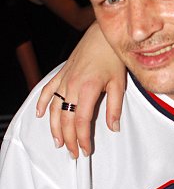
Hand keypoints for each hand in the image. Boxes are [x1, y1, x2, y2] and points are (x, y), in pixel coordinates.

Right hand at [36, 22, 125, 157]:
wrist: (103, 35)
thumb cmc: (112, 57)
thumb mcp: (119, 84)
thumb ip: (115, 108)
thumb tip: (113, 127)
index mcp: (87, 89)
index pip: (82, 122)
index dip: (82, 139)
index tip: (85, 150)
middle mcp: (72, 85)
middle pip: (66, 119)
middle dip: (69, 139)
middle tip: (73, 153)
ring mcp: (64, 79)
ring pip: (54, 108)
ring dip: (54, 128)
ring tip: (58, 142)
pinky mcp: (61, 73)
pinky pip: (47, 90)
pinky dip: (41, 103)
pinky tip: (39, 114)